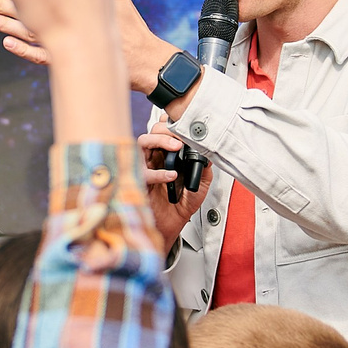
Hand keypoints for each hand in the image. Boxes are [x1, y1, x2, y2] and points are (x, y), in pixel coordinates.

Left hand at [0, 0, 168, 90]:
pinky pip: (43, 56)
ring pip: (31, 33)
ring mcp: (72, 42)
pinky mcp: (73, 61)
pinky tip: (6, 43)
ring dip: (6, 25)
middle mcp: (74, 19)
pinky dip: (23, 50)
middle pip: (32, 10)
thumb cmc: (132, 27)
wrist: (148, 62)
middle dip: (4, 4)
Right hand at [139, 123, 208, 247]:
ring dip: (158, 140)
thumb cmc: (182, 203)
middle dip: (165, 129)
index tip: (183, 123)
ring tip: (175, 146)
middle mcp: (153, 159)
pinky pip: (143, 173)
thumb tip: (208, 153)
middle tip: (180, 137)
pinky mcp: (139, 183)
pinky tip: (171, 175)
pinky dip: (157, 173)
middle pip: (151, 132)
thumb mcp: (201, 183)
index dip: (169, 123)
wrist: (174, 224)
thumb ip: (204, 167)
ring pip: (141, 143)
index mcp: (165, 155)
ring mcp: (144, 169)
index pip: (162, 130)